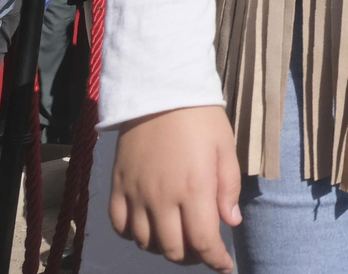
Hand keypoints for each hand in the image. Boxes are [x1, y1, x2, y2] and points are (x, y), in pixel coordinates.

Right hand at [110, 105, 241, 270]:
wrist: (159, 90)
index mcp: (194, 188)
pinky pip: (120, 226)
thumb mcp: (225, 148)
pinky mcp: (118, 186)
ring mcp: (136, 193)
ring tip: (178, 237)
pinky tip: (148, 227)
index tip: (224, 265)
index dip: (215, 260)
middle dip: (192, 256)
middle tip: (203, 249)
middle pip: (173, 249)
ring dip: (164, 247)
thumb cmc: (200, 117)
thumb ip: (228, 188)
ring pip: (146, 242)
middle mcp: (162, 197)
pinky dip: (134, 235)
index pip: (203, 241)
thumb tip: (229, 223)